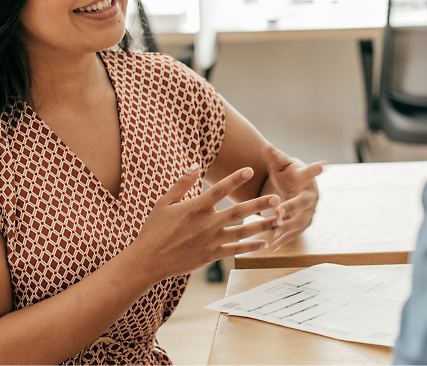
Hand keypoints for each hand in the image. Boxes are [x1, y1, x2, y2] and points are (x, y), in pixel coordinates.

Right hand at [127, 163, 281, 281]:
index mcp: (195, 208)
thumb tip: (196, 166)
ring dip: (261, 225)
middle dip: (259, 204)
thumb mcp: (164, 202)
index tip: (250, 169)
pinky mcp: (211, 255)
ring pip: (241, 231)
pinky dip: (250, 247)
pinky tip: (264, 244)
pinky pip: (234, 250)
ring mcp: (210, 241)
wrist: (148, 260)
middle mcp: (206, 224)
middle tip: (277, 198)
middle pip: (238, 211)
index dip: (236, 179)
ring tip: (278, 220)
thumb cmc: (154, 229)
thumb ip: (182, 184)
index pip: (219, 190)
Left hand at [260, 144, 323, 249]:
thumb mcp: (281, 165)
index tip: (324, 165)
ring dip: (287, 227)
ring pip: (301, 221)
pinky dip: (285, 239)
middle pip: (304, 202)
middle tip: (278, 213)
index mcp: (306, 177)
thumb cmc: (289, 175)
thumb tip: (266, 146)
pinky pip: (295, 233)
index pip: (311, 172)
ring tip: (274, 233)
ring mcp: (310, 211)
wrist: (298, 189)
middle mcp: (312, 195)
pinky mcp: (304, 223)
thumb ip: (274, 157)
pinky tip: (273, 246)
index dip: (317, 169)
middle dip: (292, 207)